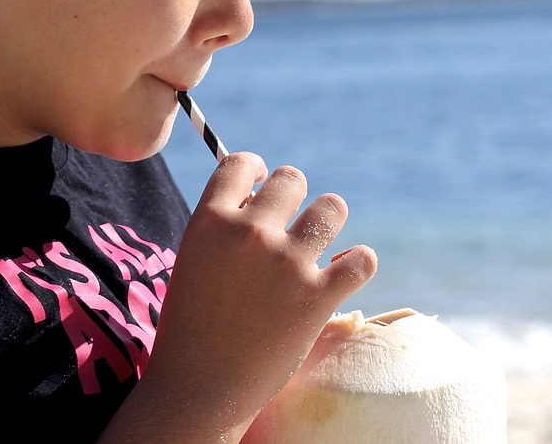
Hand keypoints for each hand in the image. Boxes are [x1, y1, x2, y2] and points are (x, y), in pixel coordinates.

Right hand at [109, 152, 376, 441]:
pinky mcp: (318, 296)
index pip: (240, 163)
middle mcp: (250, 233)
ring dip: (328, 221)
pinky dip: (358, 262)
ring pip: (332, 208)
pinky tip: (346, 270)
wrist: (200, 388)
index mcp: (210, 221)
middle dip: (294, 196)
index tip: (261, 184)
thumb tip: (259, 196)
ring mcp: (287, 263)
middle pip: (292, 179)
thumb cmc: (191, 328)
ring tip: (320, 242)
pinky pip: (361, 259)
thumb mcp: (193, 261)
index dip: (256, 169)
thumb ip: (222, 227)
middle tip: (290, 222)